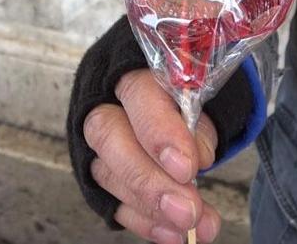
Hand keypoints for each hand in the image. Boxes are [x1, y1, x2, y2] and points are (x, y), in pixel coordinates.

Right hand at [83, 69, 221, 243]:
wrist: (165, 94)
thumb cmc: (183, 89)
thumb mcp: (200, 93)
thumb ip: (200, 119)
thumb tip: (199, 155)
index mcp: (130, 69)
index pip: (138, 94)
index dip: (159, 131)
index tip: (189, 167)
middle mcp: (103, 102)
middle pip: (110, 137)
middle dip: (149, 180)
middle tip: (187, 210)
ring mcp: (96, 141)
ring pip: (107, 173)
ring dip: (151, 207)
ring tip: (191, 226)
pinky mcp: (97, 173)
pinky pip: (112, 200)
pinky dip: (144, 221)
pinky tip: (171, 234)